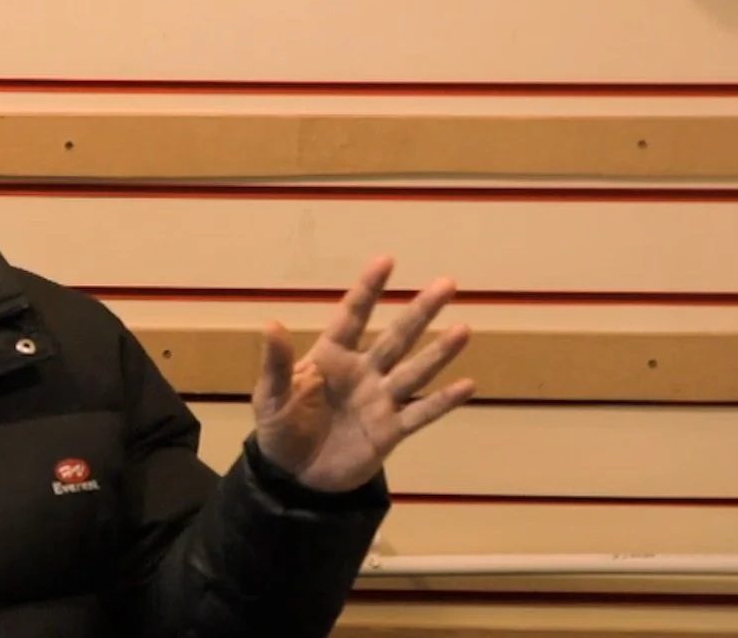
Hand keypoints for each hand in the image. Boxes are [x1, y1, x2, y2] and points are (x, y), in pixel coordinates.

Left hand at [251, 256, 475, 492]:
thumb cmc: (280, 429)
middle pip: (395, 337)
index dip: (368, 290)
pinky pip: (420, 413)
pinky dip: (442, 401)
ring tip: (464, 329)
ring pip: (413, 371)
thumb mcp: (270, 396)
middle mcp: (362, 372)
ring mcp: (379, 401)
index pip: (352, 317)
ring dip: (438, 352)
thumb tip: (271, 323)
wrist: (293, 476)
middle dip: (420, 311)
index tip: (386, 260)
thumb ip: (276, 363)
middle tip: (448, 283)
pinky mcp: (389, 431)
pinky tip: (467, 385)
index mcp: (330, 357)